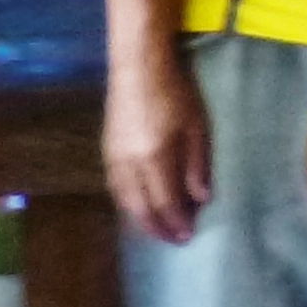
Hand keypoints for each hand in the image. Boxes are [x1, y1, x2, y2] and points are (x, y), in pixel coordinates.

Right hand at [105, 55, 213, 243]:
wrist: (137, 66)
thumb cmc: (174, 93)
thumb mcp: (196, 127)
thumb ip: (197, 165)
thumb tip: (201, 199)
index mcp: (154, 158)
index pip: (165, 202)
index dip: (176, 223)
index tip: (187, 236)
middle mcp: (129, 163)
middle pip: (140, 208)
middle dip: (156, 228)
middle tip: (172, 240)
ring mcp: (113, 157)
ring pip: (123, 200)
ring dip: (139, 219)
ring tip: (155, 229)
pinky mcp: (106, 150)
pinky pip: (115, 187)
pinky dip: (126, 203)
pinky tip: (137, 206)